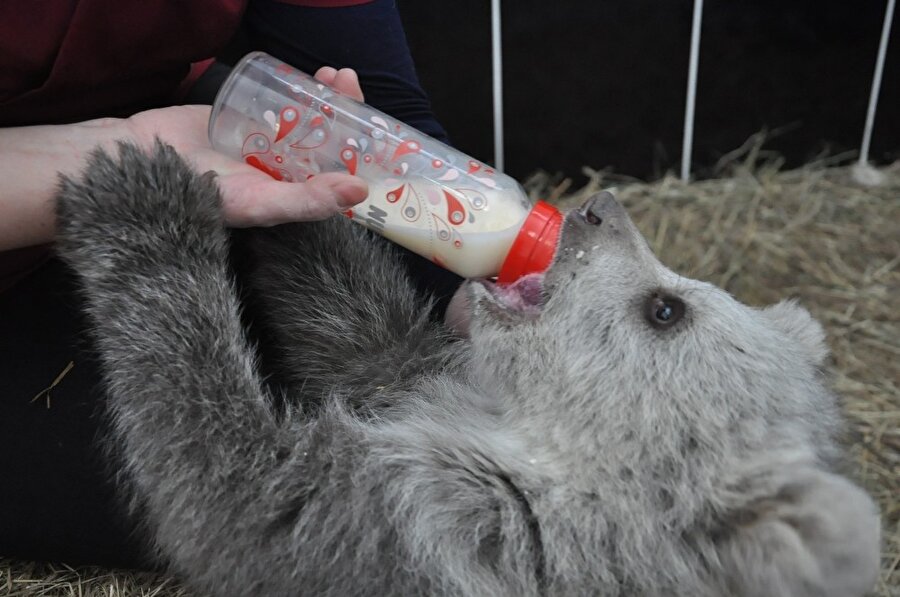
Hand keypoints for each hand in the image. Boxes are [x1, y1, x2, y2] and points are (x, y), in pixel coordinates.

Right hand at [126, 67, 368, 226]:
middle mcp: (288, 172)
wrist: (144, 160)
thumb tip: (360, 192)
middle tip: (348, 83)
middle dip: (346, 111)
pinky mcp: (249, 120)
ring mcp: (269, 144)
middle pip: (329, 140)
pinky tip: (308, 76)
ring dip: (326, 98)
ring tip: (333, 75)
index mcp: (299, 195)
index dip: (361, 149)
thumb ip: (307, 201)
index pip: (342, 172)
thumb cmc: (203, 194)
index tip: (372, 123)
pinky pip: (281, 103)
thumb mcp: (260, 203)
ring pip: (309, 118)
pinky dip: (297, 89)